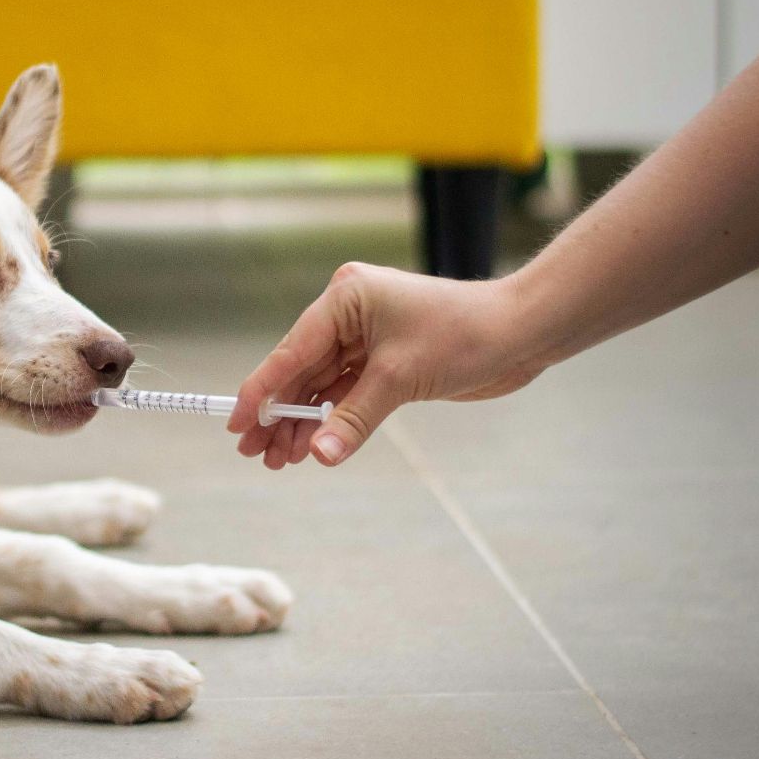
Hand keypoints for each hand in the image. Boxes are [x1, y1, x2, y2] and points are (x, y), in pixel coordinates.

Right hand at [226, 263, 545, 468]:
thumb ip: (354, 418)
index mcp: (345, 298)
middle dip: (279, 415)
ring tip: (279, 461)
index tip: (236, 423)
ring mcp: (366, 337)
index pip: (291, 350)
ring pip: (321, 386)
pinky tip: (313, 446)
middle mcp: (349, 313)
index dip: (261, 391)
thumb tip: (320, 454)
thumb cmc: (465, 335)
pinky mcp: (384, 360)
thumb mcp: (400, 378)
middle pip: (300, 371)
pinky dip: (331, 419)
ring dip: (303, 423)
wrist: (521, 333)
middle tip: (254, 454)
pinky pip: (345, 392)